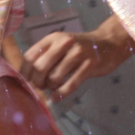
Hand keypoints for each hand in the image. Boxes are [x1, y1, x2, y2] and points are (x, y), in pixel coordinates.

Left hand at [20, 16, 134, 100]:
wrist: (109, 43)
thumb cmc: (81, 46)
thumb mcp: (61, 44)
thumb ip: (46, 55)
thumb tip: (28, 75)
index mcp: (53, 38)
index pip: (30, 56)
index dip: (25, 71)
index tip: (27, 81)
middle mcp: (64, 44)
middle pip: (40, 68)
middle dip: (37, 82)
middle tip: (41, 86)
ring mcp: (77, 54)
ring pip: (54, 77)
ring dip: (50, 87)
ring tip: (53, 87)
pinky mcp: (89, 66)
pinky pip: (70, 84)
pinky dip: (60, 94)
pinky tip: (56, 96)